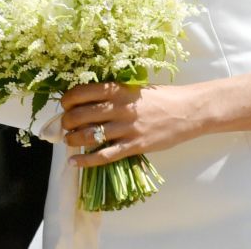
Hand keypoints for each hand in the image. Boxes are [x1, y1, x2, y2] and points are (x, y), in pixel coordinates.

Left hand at [61, 82, 197, 167]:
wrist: (187, 111)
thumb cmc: (161, 97)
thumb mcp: (135, 87)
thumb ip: (114, 93)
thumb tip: (89, 100)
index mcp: (118, 89)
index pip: (83, 92)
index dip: (68, 99)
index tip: (64, 104)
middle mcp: (119, 107)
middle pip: (82, 114)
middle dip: (67, 121)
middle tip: (63, 124)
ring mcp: (126, 128)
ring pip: (90, 135)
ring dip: (73, 139)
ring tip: (67, 140)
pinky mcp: (134, 146)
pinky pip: (104, 155)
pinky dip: (86, 159)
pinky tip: (74, 162)